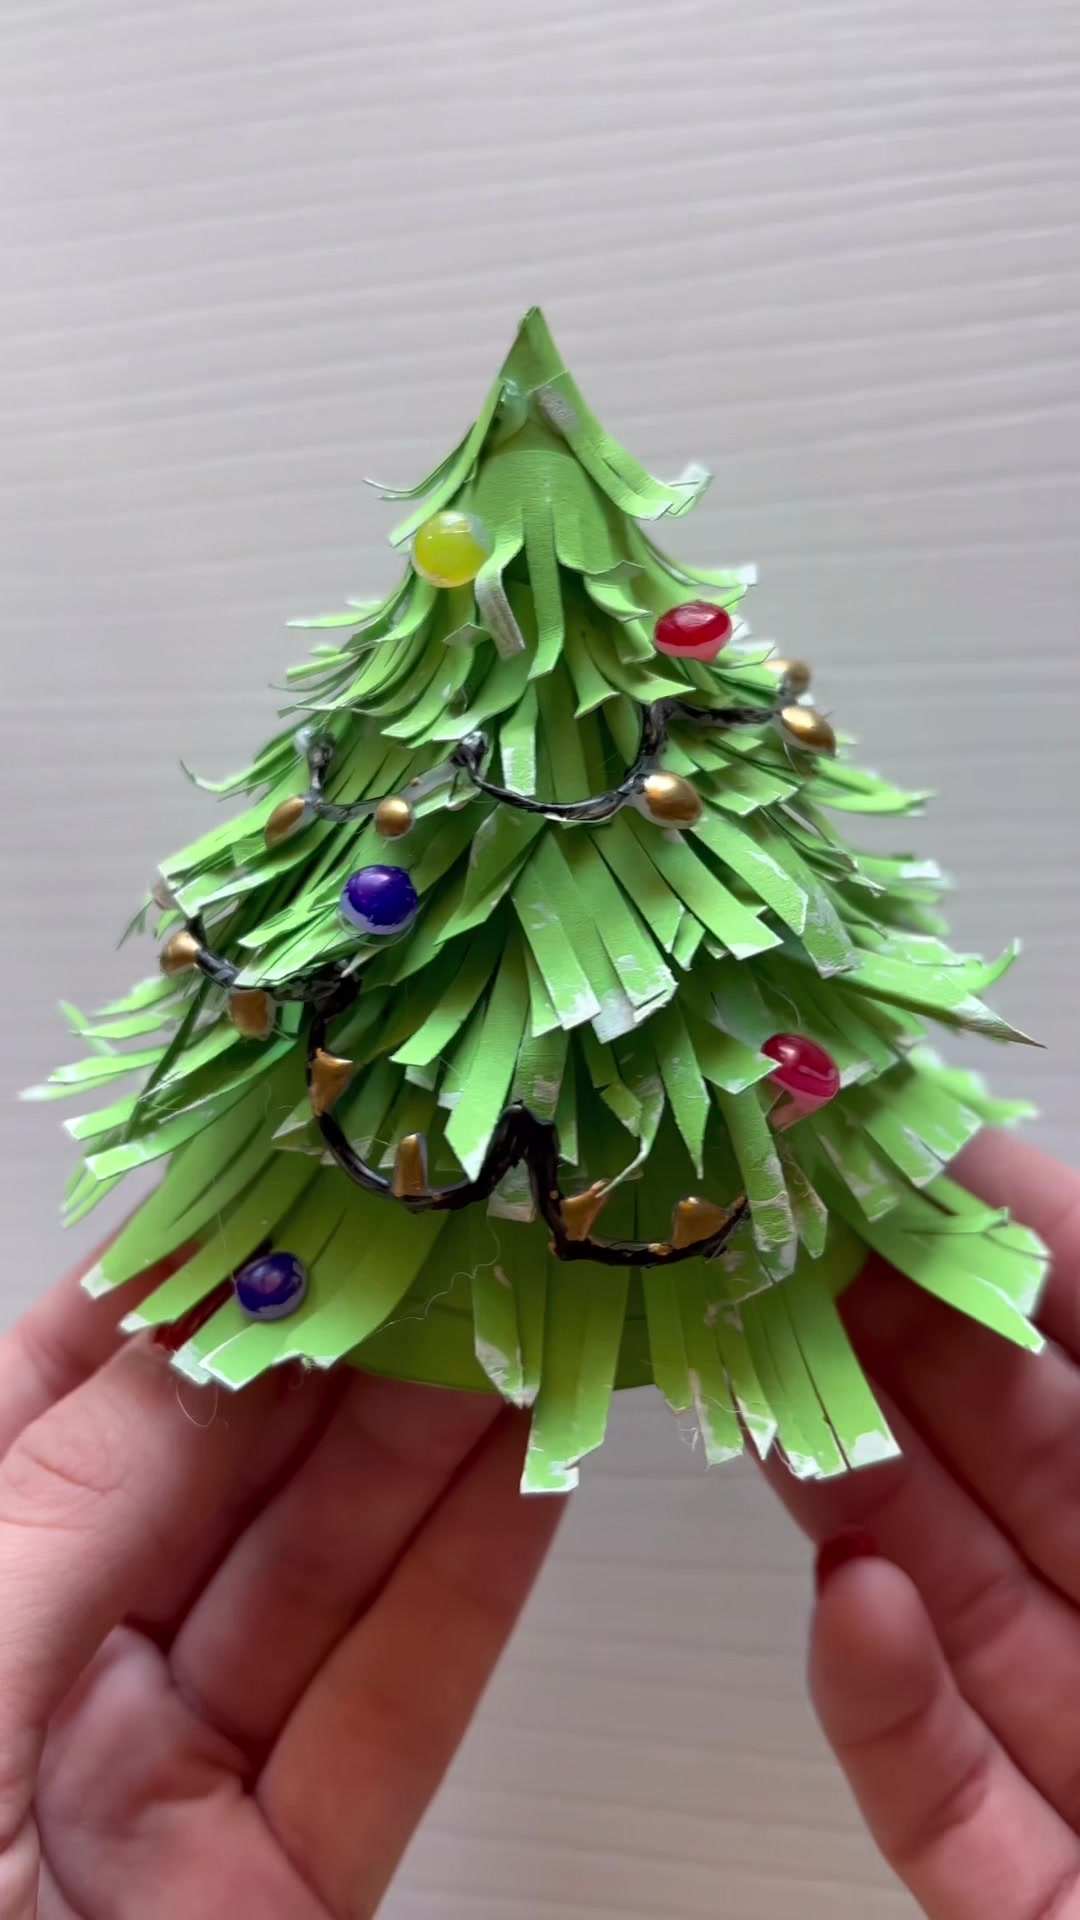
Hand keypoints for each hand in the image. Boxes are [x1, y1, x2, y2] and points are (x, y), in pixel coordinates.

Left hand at [0, 1249, 562, 1917]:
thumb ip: (82, 1498)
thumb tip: (216, 1324)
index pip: (71, 1388)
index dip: (187, 1277)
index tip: (302, 1178)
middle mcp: (62, 1663)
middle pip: (223, 1471)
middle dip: (340, 1343)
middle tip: (448, 1232)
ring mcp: (174, 1776)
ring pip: (326, 1575)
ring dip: (430, 1439)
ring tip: (516, 1315)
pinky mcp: (283, 1887)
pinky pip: (389, 1716)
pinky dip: (470, 1589)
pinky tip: (533, 1471)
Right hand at [769, 1133, 1079, 1918]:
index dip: (1037, 1251)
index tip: (926, 1165)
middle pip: (1037, 1469)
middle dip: (909, 1347)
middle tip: (793, 1248)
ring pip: (973, 1617)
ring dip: (863, 1496)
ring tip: (772, 1389)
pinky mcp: (1049, 1918)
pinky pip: (955, 1813)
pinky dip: (885, 1711)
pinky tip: (841, 1601)